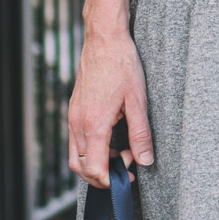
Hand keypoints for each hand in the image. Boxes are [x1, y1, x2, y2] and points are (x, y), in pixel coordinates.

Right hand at [67, 22, 154, 185]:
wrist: (104, 39)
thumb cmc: (122, 65)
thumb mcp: (138, 101)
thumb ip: (140, 134)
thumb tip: (145, 161)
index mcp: (94, 124)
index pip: (94, 169)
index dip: (111, 180)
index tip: (129, 175)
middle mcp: (78, 123)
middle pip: (80, 168)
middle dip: (102, 177)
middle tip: (126, 168)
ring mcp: (73, 116)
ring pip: (76, 156)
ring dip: (95, 164)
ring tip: (120, 154)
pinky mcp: (73, 110)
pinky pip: (76, 141)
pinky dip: (90, 150)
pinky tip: (111, 140)